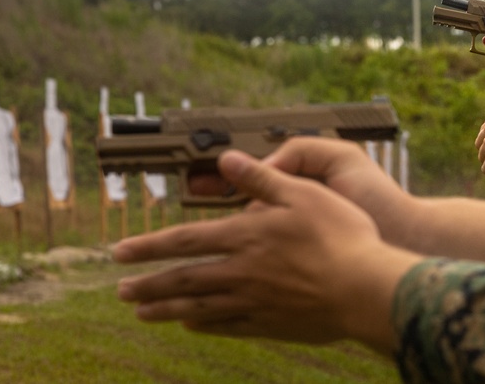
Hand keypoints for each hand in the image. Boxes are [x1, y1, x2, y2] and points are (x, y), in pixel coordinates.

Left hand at [114, 147, 421, 352]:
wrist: (365, 290)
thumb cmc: (341, 236)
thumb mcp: (302, 194)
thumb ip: (261, 178)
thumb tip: (227, 159)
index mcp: (245, 237)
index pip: (185, 241)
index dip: (149, 245)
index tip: (119, 251)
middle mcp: (241, 272)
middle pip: (183, 279)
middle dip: (148, 283)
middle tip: (121, 289)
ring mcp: (254, 302)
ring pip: (198, 307)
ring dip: (165, 309)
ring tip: (142, 312)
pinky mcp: (271, 325)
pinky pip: (227, 326)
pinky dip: (204, 324)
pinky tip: (192, 325)